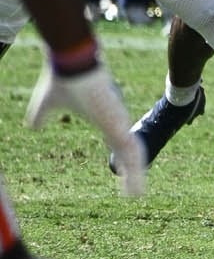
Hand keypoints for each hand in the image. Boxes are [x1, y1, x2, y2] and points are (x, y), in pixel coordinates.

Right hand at [26, 56, 144, 196]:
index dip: (118, 154)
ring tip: (136, 195)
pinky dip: (135, 175)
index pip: (115, 139)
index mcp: (103, 116)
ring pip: (133, 155)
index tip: (119, 168)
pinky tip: (135, 191)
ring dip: (135, 176)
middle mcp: (116, 120)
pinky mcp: (119, 126)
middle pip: (127, 149)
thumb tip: (32, 127)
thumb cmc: (62, 79)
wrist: (72, 63)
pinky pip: (131, 155)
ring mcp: (120, 123)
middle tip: (133, 186)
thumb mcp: (46, 105)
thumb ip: (41, 117)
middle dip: (131, 168)